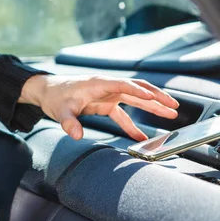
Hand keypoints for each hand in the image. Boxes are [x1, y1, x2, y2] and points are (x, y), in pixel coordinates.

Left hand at [18, 74, 179, 140]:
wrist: (47, 91)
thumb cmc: (55, 97)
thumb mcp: (60, 111)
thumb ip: (69, 123)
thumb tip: (76, 135)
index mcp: (99, 83)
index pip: (124, 85)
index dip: (139, 90)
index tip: (153, 97)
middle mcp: (106, 87)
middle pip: (136, 89)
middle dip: (155, 97)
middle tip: (173, 106)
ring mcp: (107, 95)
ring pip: (134, 99)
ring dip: (152, 106)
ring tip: (170, 114)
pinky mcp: (104, 104)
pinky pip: (123, 114)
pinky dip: (132, 124)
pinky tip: (141, 136)